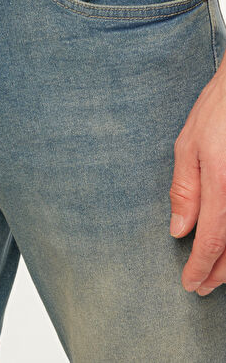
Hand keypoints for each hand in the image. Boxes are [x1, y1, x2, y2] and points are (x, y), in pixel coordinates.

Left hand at [170, 65, 225, 295]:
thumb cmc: (219, 111)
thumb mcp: (189, 145)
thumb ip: (185, 190)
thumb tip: (178, 229)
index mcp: (223, 188)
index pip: (210, 242)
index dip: (200, 268)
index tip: (189, 284)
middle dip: (219, 273)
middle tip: (203, 287)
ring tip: (219, 274)